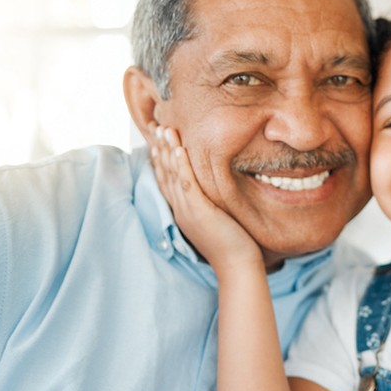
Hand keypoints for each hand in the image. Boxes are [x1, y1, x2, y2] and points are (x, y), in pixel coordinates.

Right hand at [149, 123, 260, 267]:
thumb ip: (209, 203)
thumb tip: (212, 189)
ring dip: (166, 150)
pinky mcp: (199, 212)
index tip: (156, 138)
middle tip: (153, 124)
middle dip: (158, 147)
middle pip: (164, 173)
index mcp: (182, 211)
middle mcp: (180, 209)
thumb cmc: (232, 244)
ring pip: (172, 175)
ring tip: (163, 128)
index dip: (159, 157)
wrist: (237, 266)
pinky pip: (187, 184)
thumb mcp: (215, 219)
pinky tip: (177, 149)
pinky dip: (181, 165)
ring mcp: (188, 210)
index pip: (166, 179)